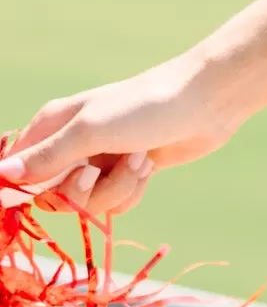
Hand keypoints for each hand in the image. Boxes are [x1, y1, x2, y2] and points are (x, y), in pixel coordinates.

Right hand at [0, 59, 242, 221]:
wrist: (205, 103)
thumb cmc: (144, 107)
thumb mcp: (90, 131)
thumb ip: (45, 157)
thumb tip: (2, 176)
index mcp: (51, 126)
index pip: (18, 168)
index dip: (25, 187)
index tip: (46, 190)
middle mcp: (71, 145)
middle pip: (53, 196)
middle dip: (79, 192)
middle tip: (95, 171)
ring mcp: (100, 161)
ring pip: (89, 202)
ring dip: (116, 188)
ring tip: (136, 159)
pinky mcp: (128, 174)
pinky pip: (116, 203)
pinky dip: (133, 190)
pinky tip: (148, 166)